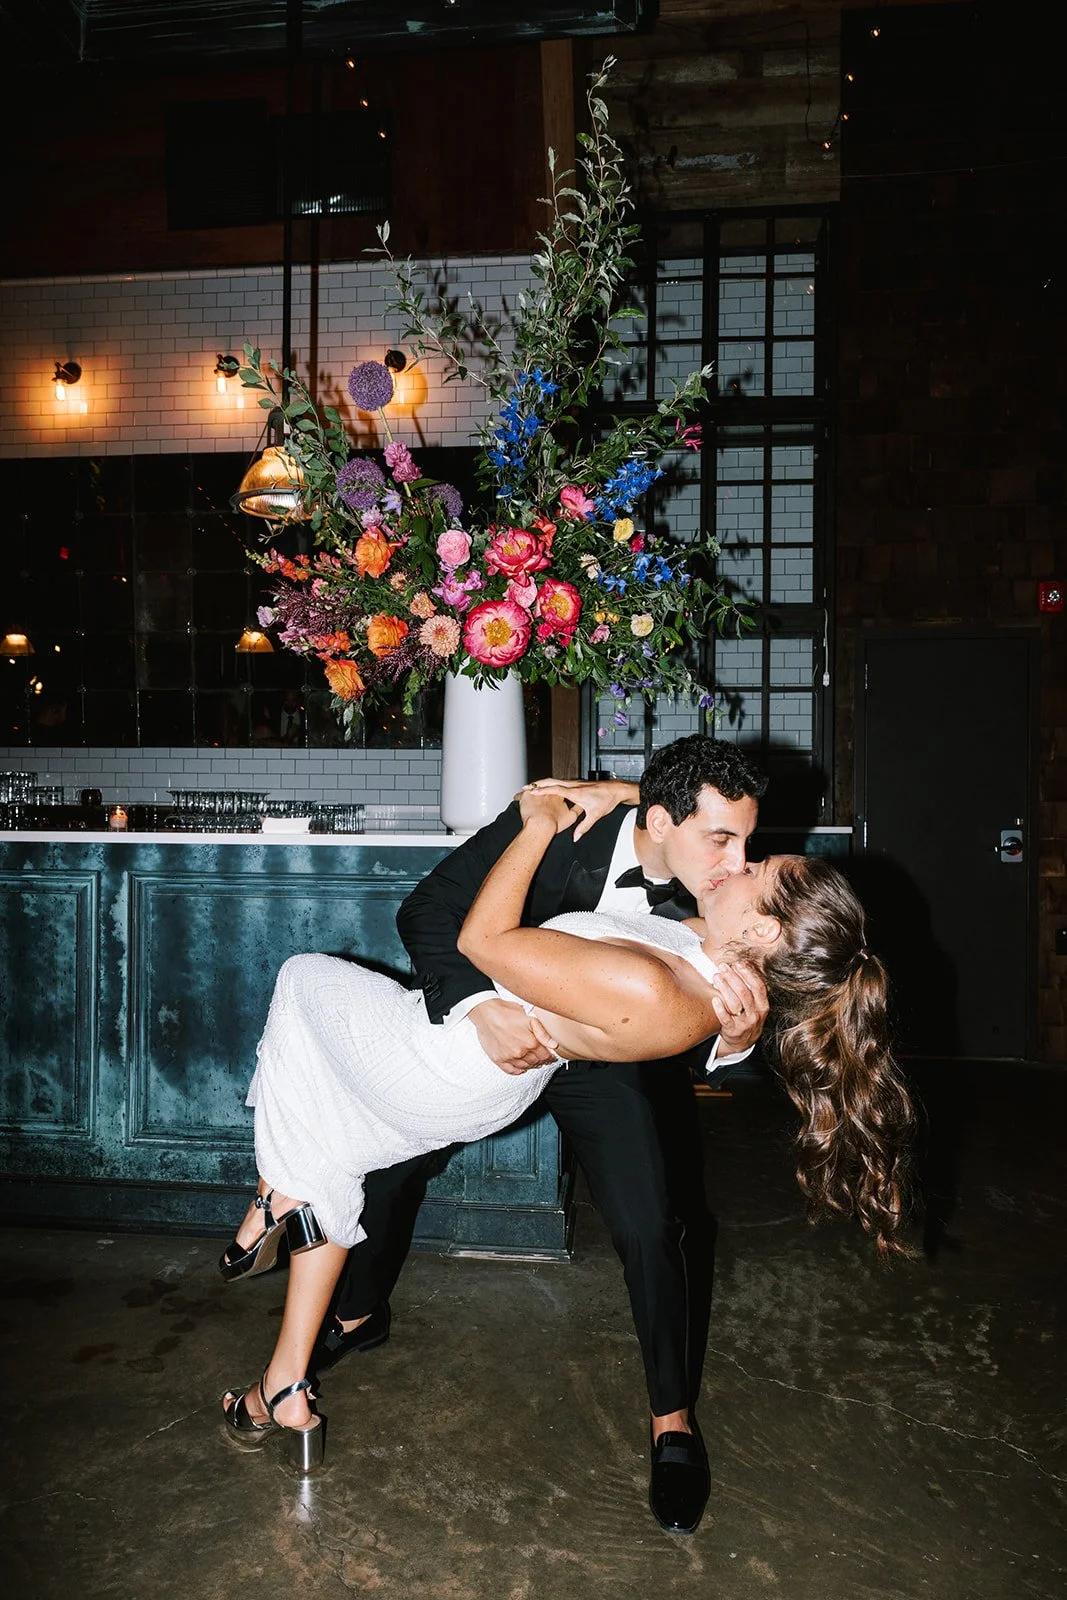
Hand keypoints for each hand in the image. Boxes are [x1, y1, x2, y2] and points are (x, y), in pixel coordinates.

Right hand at [469, 998, 558, 1074]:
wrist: (486, 1012)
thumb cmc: (506, 1012)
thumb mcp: (530, 1019)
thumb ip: (543, 1033)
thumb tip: (554, 1045)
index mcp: (530, 1042)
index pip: (545, 1056)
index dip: (550, 1056)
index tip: (550, 1055)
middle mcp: (520, 1052)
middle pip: (536, 1062)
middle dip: (541, 1060)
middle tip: (542, 1057)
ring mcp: (509, 1057)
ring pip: (525, 1067)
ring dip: (530, 1065)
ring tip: (532, 1060)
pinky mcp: (498, 1059)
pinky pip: (510, 1070)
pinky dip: (517, 1070)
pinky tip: (520, 1067)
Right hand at [520, 777, 638, 839]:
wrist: (617, 789)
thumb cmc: (607, 800)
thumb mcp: (596, 816)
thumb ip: (584, 827)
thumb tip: (575, 838)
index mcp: (577, 792)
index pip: (556, 789)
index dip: (543, 790)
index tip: (532, 791)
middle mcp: (574, 785)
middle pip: (552, 781)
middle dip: (538, 784)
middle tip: (525, 788)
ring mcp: (575, 783)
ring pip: (555, 780)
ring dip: (542, 783)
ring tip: (530, 788)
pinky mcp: (576, 783)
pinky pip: (560, 782)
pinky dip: (550, 784)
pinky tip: (545, 788)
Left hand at [709, 960, 768, 1054]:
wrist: (744, 1041)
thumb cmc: (747, 1016)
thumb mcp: (755, 1004)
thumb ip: (750, 987)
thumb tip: (741, 964)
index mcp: (763, 1005)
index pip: (758, 986)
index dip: (748, 973)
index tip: (737, 963)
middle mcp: (756, 1014)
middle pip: (744, 992)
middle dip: (733, 977)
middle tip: (722, 967)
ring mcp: (745, 1023)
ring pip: (735, 1003)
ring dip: (725, 988)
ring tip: (716, 977)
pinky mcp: (733, 1031)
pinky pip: (726, 1019)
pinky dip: (720, 1009)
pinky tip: (714, 999)